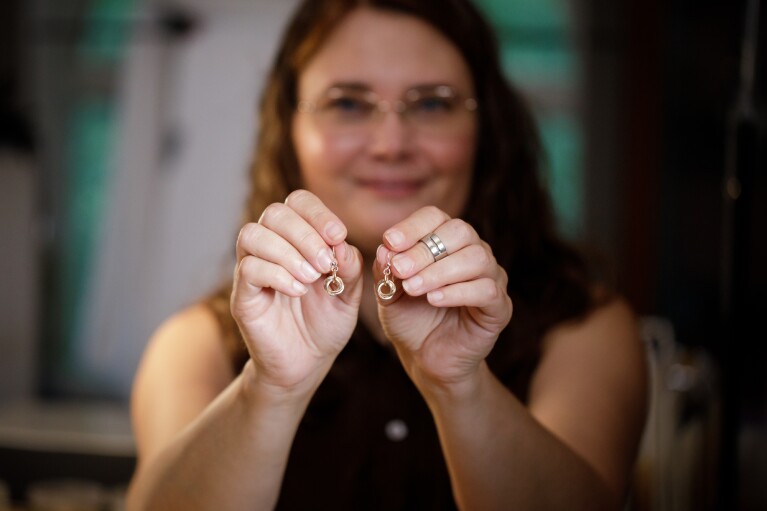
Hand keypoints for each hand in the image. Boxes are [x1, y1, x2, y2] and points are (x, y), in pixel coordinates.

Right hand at [231, 190, 362, 392]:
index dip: (317, 212)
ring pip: (253, 235)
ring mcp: (252, 270)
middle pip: (274, 213)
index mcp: (296, 239)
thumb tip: (341, 244)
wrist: (306, 363)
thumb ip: (349, 268)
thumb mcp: (348, 294)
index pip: (297, 202)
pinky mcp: (242, 295)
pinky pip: (248, 269)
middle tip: (326, 263)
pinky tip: (298, 291)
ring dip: (288, 252)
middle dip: (304, 233)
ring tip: (312, 277)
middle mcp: (270, 248)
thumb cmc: (325, 323)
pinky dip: (277, 275)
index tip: (339, 235)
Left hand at [375, 206, 511, 388]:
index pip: (435, 217)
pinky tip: (434, 300)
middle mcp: (472, 252)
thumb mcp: (389, 294)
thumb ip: (385, 271)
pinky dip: (457, 292)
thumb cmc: (410, 319)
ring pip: (476, 258)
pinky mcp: (500, 307)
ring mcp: (491, 278)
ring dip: (439, 271)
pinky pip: (486, 290)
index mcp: (445, 241)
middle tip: (400, 270)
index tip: (390, 242)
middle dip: (424, 249)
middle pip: (459, 231)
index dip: (413, 226)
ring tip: (413, 288)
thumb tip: (384, 249)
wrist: (425, 358)